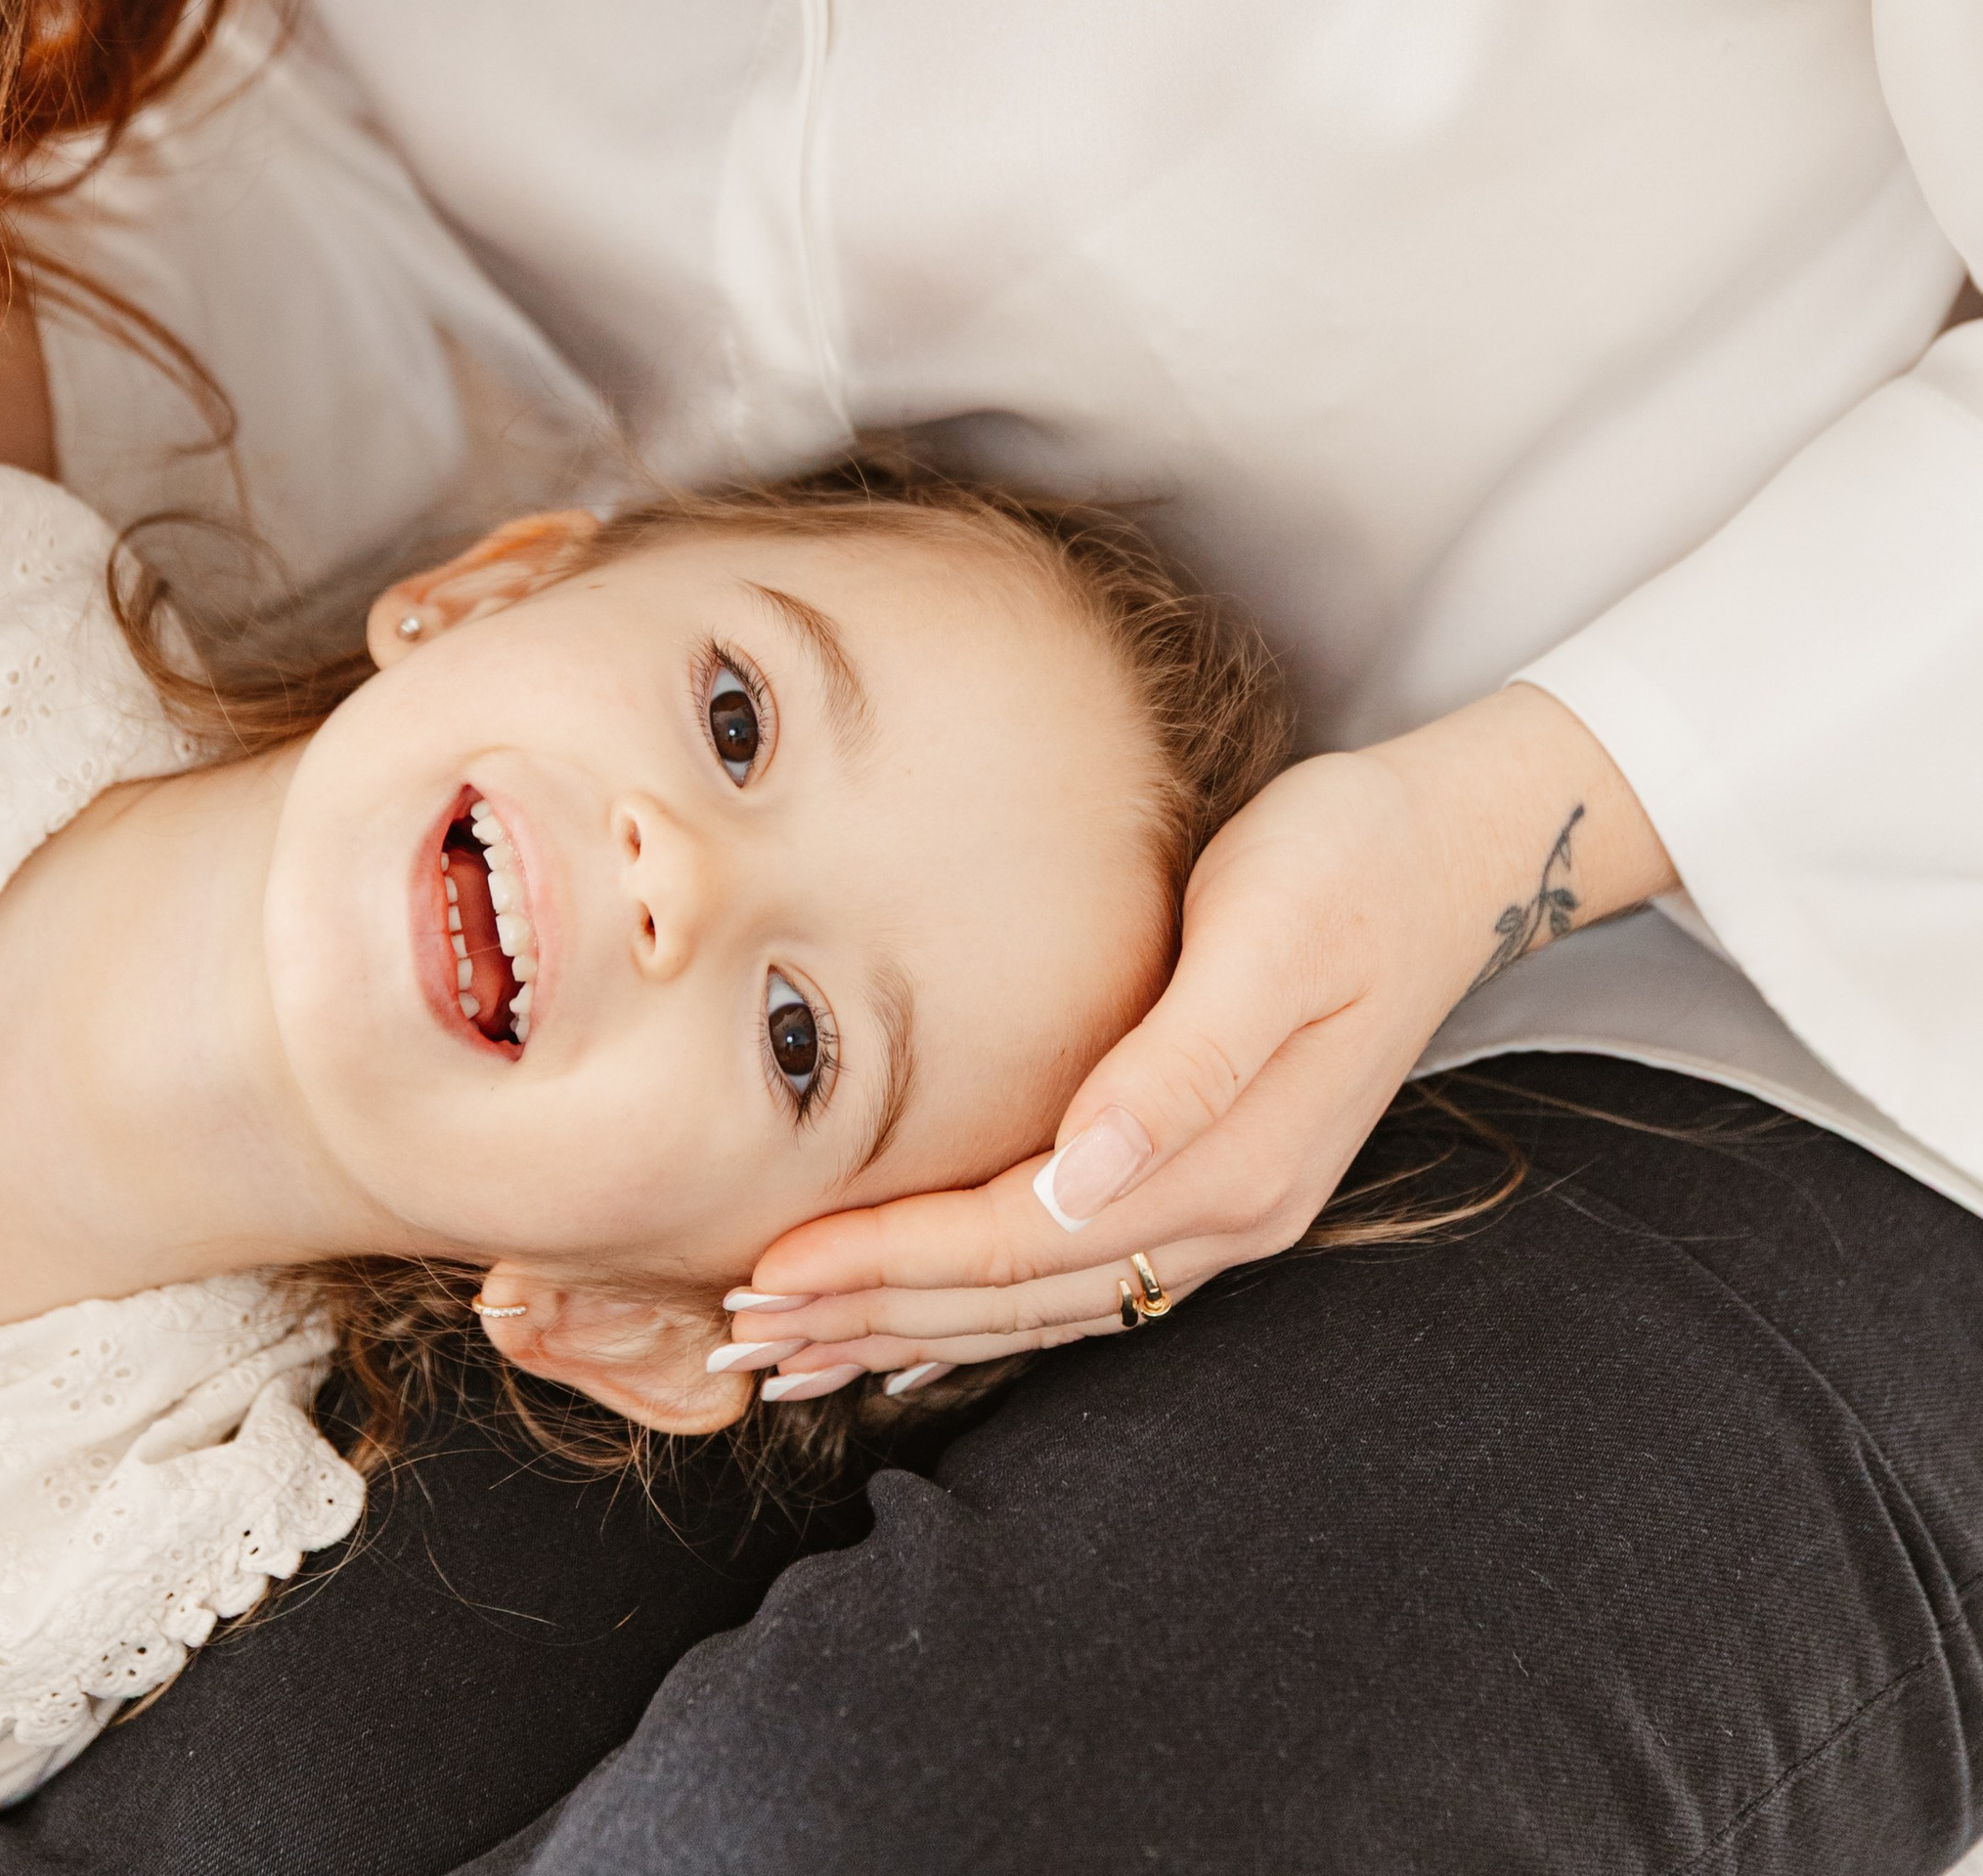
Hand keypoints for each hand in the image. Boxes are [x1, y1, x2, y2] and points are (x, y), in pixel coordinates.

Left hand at [716, 684, 1675, 1400]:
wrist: (1457, 847)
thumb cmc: (1352, 861)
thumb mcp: (1274, 933)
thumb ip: (1181, 1064)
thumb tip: (1085, 1179)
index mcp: (1230, 1163)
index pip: (1023, 1240)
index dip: (894, 1263)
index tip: (776, 1272)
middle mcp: (1228, 1212)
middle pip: (1021, 1297)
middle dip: (876, 1319)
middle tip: (740, 1338)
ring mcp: (1226, 1206)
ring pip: (1043, 1304)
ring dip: (916, 1328)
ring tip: (798, 1350)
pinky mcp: (1213, 1175)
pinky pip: (1077, 1272)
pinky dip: (985, 1303)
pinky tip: (922, 1314)